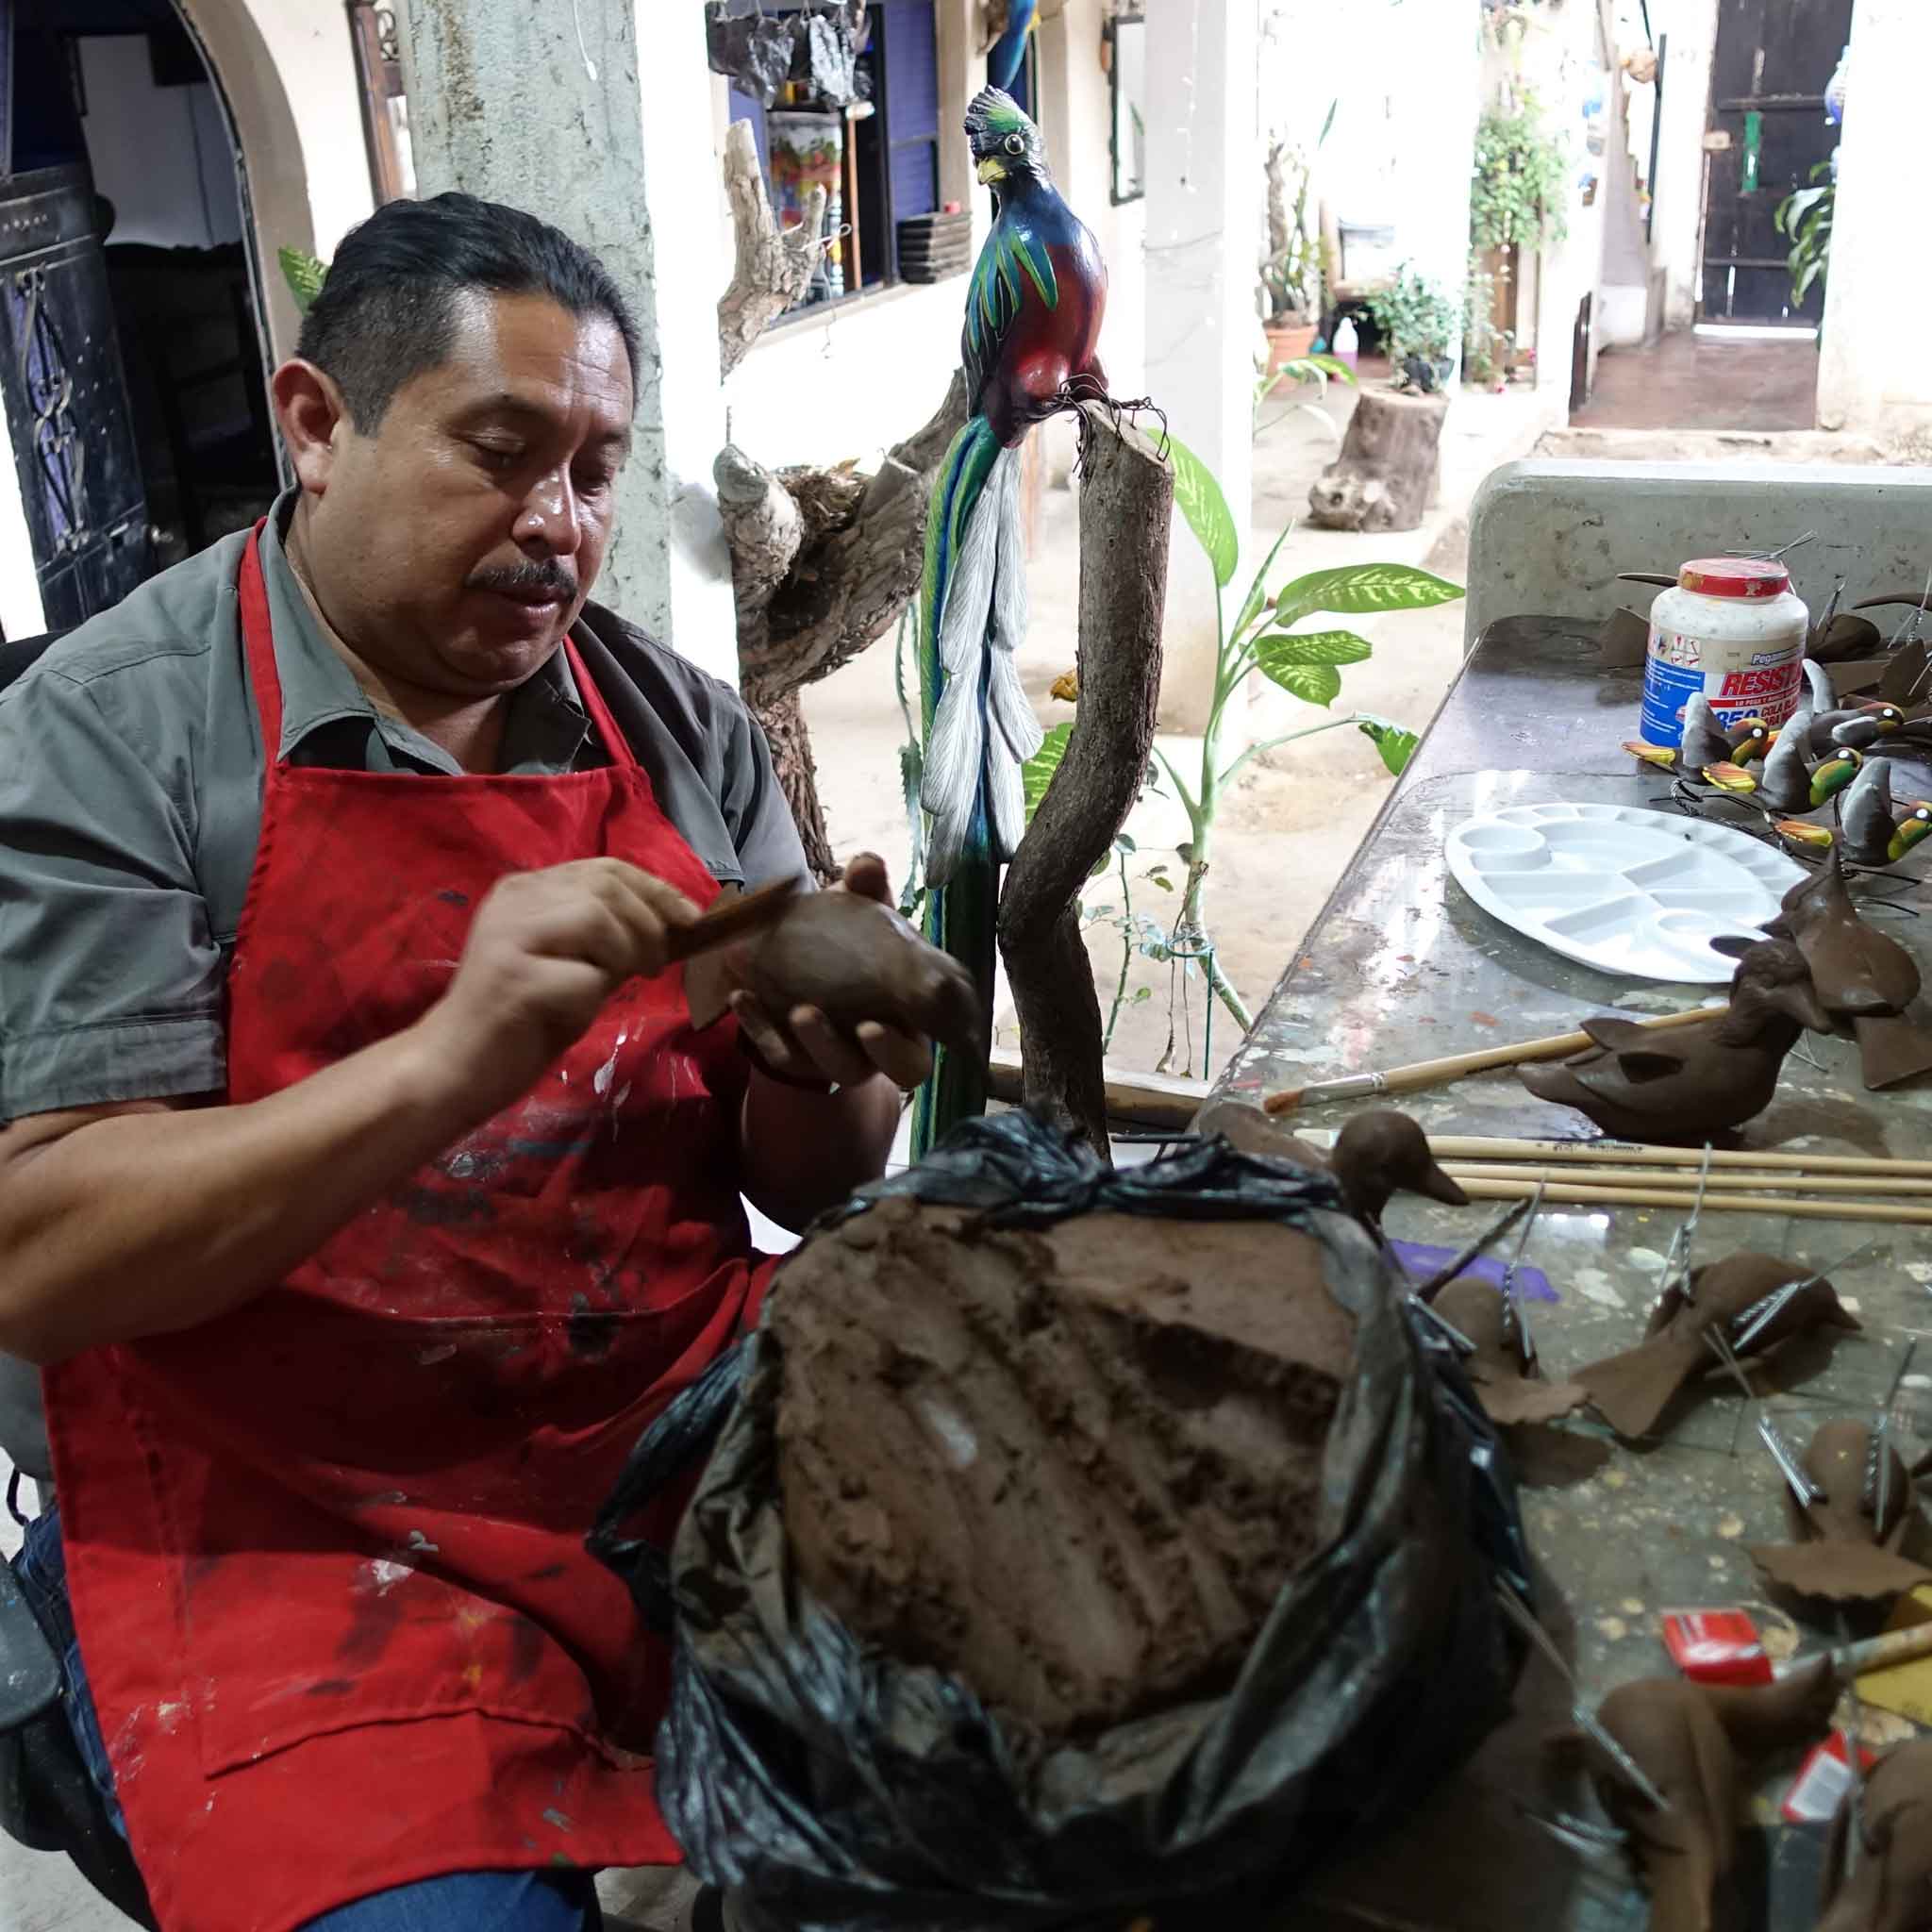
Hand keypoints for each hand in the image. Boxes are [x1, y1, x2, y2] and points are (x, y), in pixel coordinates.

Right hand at [412, 857, 700, 1112]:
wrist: (454, 1068)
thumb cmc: (518, 1020)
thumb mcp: (569, 964)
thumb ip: (608, 939)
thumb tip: (670, 925)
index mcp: (524, 889)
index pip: (605, 869)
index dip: (656, 890)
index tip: (690, 918)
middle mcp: (514, 900)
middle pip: (606, 887)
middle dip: (649, 924)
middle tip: (655, 965)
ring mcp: (509, 935)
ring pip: (598, 920)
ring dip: (625, 955)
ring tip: (620, 985)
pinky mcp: (514, 979)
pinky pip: (585, 977)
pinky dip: (594, 997)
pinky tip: (572, 1012)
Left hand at [728, 853, 932, 1090]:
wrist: (816, 960)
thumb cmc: (859, 944)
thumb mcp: (867, 916)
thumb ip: (870, 892)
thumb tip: (867, 862)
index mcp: (907, 1025)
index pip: (913, 1059)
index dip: (897, 1050)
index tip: (873, 1026)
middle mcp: (872, 1051)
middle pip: (871, 1071)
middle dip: (852, 1049)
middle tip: (836, 1020)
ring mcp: (831, 1056)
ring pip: (827, 1066)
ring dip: (811, 1040)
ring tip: (797, 1008)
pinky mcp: (793, 1055)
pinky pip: (776, 1051)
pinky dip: (758, 1025)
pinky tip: (742, 996)